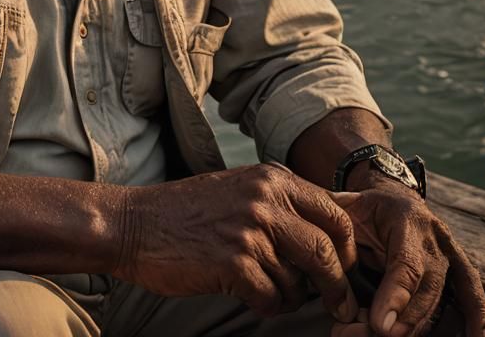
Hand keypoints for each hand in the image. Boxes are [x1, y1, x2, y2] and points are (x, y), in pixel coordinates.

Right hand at [116, 163, 359, 321]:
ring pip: (299, 281)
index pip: (336, 215)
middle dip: (337, 285)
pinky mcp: (234, 264)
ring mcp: (250, 231)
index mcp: (272, 179)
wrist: (135, 224)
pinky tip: (250, 295)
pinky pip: (273, 299)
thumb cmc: (187, 212)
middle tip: (339, 305)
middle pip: (327, 252)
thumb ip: (280, 204)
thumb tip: (328, 237)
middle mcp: (266, 200)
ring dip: (290, 296)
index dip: (348, 249)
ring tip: (268, 290)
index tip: (346, 269)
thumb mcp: (239, 189)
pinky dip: (267, 305)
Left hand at [330, 179, 484, 336]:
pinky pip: (473, 296)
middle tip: (368, 335)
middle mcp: (434, 239)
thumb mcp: (346, 208)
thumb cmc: (365, 208)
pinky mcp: (459, 269)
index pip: (406, 264)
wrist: (392, 199)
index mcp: (407, 219)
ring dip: (411, 329)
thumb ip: (335, 228)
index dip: (395, 296)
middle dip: (399, 322)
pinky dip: (477, 319)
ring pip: (438, 301)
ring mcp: (450, 254)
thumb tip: (317, 250)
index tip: (380, 325)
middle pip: (424, 290)